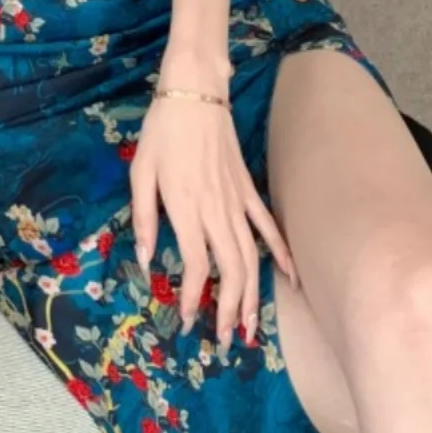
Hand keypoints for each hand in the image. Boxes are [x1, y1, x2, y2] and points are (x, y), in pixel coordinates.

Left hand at [130, 93, 298, 350]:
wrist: (195, 92)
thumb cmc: (162, 132)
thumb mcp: (140, 172)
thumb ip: (143, 217)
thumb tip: (145, 259)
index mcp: (187, 208)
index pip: (198, 265)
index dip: (195, 297)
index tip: (188, 320)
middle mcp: (217, 210)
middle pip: (232, 270)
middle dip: (230, 310)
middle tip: (226, 340)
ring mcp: (238, 200)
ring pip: (252, 256)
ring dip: (254, 294)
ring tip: (252, 326)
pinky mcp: (249, 188)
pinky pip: (268, 226)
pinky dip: (282, 252)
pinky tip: (290, 278)